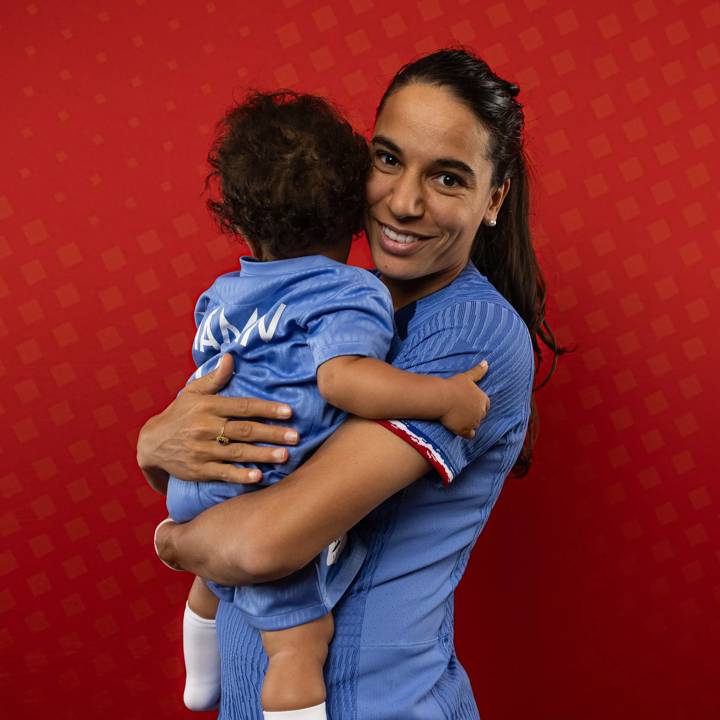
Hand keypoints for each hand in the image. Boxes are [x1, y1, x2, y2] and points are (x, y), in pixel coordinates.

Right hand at [136, 354, 298, 486]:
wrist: (151, 443)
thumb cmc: (179, 414)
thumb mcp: (192, 392)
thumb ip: (214, 378)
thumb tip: (230, 357)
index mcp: (208, 406)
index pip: (243, 406)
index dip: (267, 409)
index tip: (288, 412)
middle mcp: (205, 427)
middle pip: (244, 430)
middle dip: (272, 433)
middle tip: (295, 436)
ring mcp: (202, 450)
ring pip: (237, 452)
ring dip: (263, 454)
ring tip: (285, 456)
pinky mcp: (199, 469)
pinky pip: (223, 472)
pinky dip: (240, 475)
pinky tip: (258, 476)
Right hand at [439, 360, 490, 437]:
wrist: (441, 398)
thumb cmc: (453, 386)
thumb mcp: (467, 377)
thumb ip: (478, 371)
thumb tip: (486, 362)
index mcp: (483, 400)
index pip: (486, 405)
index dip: (477, 405)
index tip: (468, 403)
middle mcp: (481, 412)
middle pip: (480, 415)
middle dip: (473, 414)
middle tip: (461, 410)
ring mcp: (473, 422)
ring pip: (474, 425)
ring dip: (469, 423)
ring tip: (458, 418)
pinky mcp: (465, 430)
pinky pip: (470, 435)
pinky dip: (467, 433)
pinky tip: (460, 429)